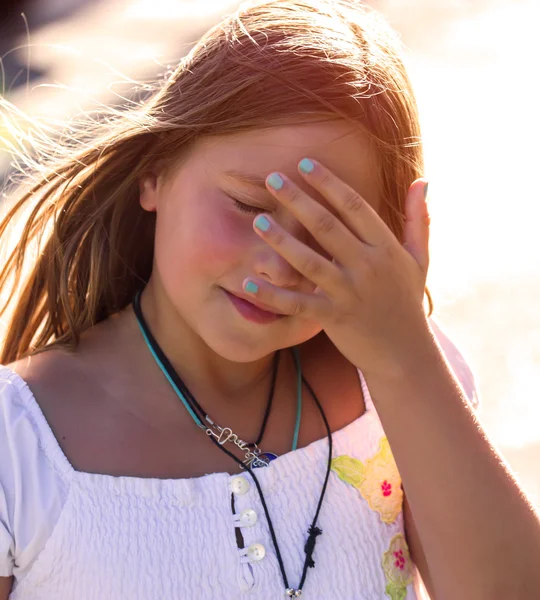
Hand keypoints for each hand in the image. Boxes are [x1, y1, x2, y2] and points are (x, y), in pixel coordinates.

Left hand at [243, 158, 432, 376]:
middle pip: (327, 226)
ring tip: (257, 221)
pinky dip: (273, 295)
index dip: (329, 183)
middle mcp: (367, 267)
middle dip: (298, 200)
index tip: (306, 164)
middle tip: (272, 178)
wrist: (406, 355)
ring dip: (281, 241)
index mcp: (386, 248)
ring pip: (308, 262)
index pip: (355, 207)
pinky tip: (248, 283)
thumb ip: (418, 219)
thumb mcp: (420, 260)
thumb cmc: (407, 303)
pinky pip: (297, 304)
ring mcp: (349, 293)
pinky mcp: (333, 318)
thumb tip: (423, 181)